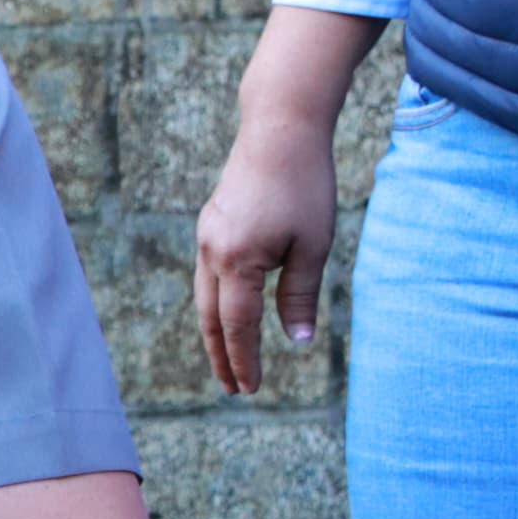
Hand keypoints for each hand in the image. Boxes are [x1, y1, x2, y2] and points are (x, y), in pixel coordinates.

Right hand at [193, 106, 340, 395]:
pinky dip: (216, 301)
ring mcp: (207, 236)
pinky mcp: (212, 223)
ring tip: (227, 356)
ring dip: (215, 331)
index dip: (244, 360)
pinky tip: (229, 307)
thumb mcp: (313, 245)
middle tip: (232, 387)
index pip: (238, 326)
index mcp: (237, 262)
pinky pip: (208, 274)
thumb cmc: (304, 185)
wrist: (279, 129)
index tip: (250, 388)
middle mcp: (212, 252)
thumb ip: (300, 295)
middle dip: (222, 355)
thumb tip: (297, 340)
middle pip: (211, 318)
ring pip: (204, 297)